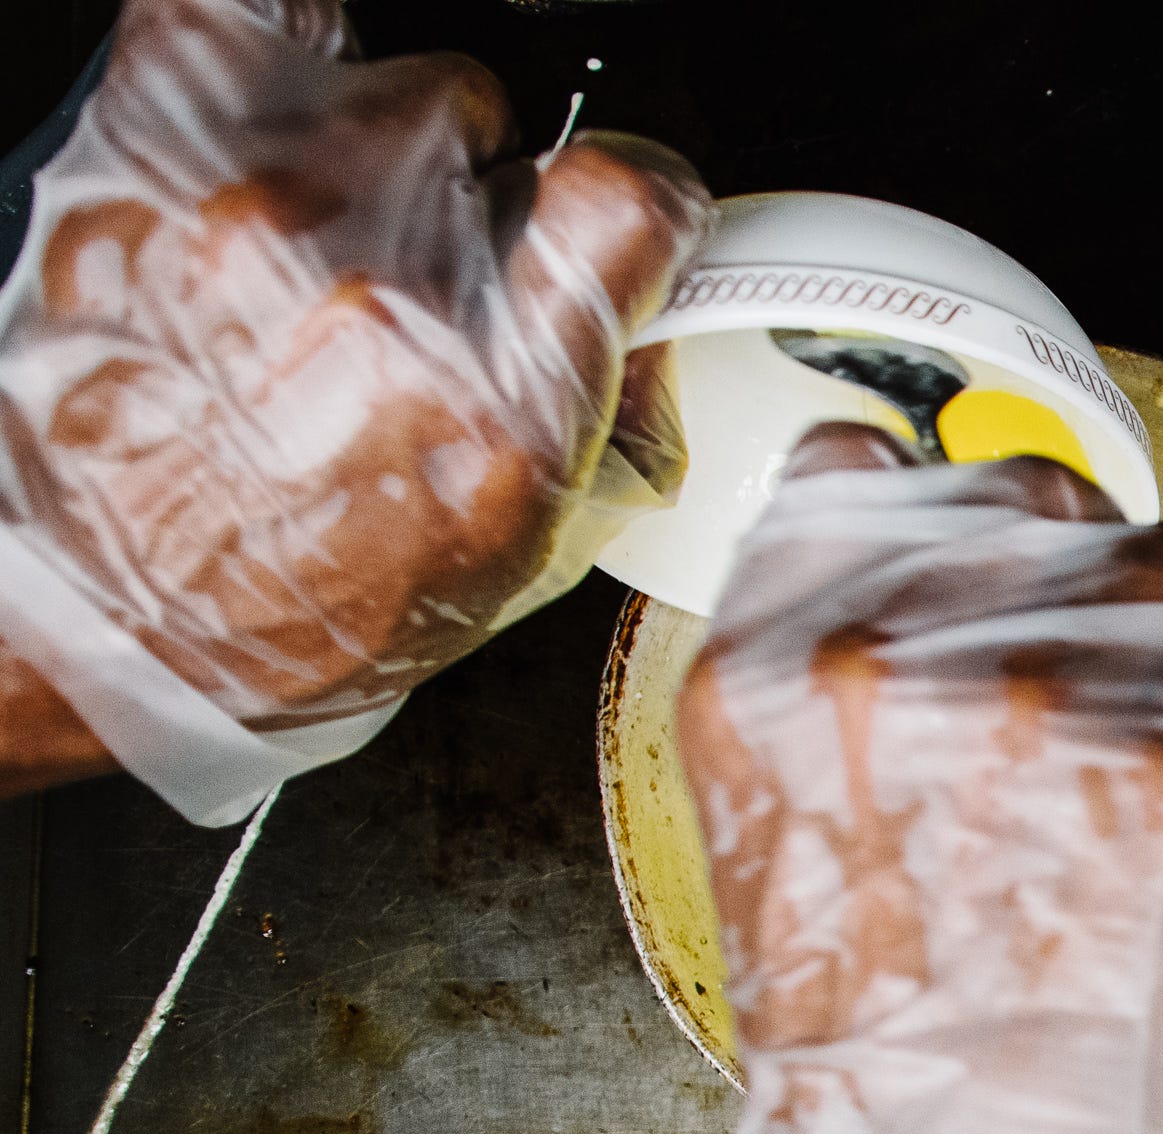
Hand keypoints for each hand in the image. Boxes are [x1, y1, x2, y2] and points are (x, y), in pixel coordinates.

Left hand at [0, 0, 707, 818]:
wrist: (88, 612)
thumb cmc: (282, 603)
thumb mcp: (511, 555)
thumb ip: (598, 407)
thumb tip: (641, 308)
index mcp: (491, 402)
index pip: (630, 195)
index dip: (637, 207)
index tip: (615, 230)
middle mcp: (375, 287)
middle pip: (496, 130)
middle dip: (477, 197)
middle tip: (431, 278)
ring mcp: (251, 197)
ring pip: (388, 70)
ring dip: (378, 139)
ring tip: (333, 229)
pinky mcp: (143, 140)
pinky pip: (248, 11)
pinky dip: (279, 47)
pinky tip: (272, 125)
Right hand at [680, 426, 1162, 1133]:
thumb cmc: (884, 1049)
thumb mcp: (780, 832)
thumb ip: (842, 688)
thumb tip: (945, 611)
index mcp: (768, 659)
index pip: (862, 468)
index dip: (946, 522)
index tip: (984, 574)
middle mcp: (894, 643)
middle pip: (1039, 492)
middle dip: (1078, 581)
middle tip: (1092, 706)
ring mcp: (1043, 685)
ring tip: (1153, 772)